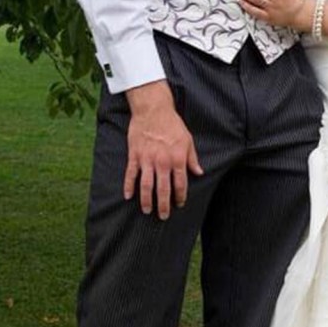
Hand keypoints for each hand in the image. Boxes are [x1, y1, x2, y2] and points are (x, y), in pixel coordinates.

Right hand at [124, 80, 202, 219]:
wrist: (153, 110)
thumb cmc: (173, 125)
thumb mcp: (188, 140)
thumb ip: (192, 159)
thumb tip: (199, 172)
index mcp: (177, 159)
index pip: (180, 184)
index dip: (180, 197)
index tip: (179, 204)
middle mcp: (162, 162)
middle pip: (163, 189)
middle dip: (163, 205)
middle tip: (163, 216)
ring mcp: (147, 160)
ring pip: (146, 186)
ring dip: (146, 200)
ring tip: (147, 210)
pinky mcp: (134, 155)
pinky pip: (130, 174)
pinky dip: (128, 186)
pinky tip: (128, 196)